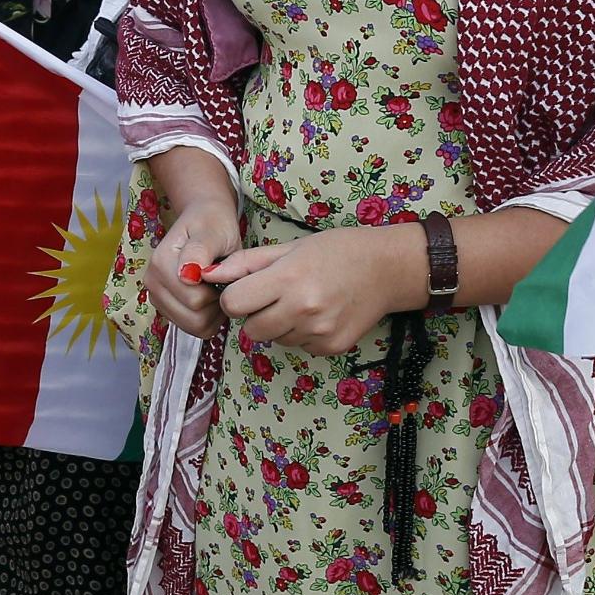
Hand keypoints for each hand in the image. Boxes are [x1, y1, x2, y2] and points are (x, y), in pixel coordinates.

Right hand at [146, 200, 244, 339]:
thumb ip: (200, 250)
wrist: (205, 220)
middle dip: (216, 305)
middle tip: (223, 281)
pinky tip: (211, 297)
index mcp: (160, 263)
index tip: (224, 272)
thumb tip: (186, 275)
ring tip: (218, 287)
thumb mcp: (212, 231)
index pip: (195, 300)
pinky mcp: (165, 308)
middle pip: (194, 319)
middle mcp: (152, 283)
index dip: (219, 292)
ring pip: (194, 327)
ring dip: (213, 313)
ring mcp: (157, 297)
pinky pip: (192, 329)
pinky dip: (208, 318)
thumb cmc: (212, 224)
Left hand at [205, 227, 419, 356]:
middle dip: (254, 315)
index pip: (234, 304)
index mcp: (288, 278)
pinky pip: (298, 347)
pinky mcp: (331, 347)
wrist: (387, 269)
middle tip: (274, 297)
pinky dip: (301, 334)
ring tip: (302, 302)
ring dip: (278, 325)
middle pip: (250, 329)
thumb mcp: (290, 246)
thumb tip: (207, 275)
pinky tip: (319, 314)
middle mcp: (303, 308)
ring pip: (274, 340)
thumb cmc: (337, 250)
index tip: (247, 290)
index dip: (235, 298)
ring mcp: (319, 331)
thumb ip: (246, 263)